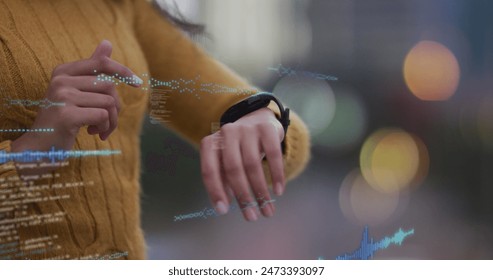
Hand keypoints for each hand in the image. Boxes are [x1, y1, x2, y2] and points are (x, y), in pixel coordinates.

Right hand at [11, 40, 140, 171]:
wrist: (40, 147)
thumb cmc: (63, 118)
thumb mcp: (76, 92)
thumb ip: (91, 70)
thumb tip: (107, 42)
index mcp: (63, 71)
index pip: (101, 63)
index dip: (123, 72)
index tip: (138, 83)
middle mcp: (61, 80)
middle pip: (108, 86)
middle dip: (115, 107)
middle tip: (108, 122)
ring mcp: (62, 97)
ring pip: (109, 102)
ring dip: (111, 121)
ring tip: (99, 130)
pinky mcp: (67, 115)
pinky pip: (102, 115)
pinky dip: (105, 127)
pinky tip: (94, 133)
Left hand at [200, 107, 284, 220]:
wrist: (257, 119)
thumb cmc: (238, 149)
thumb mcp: (225, 161)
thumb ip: (222, 181)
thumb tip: (224, 206)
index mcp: (211, 143)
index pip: (209, 170)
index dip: (215, 191)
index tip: (223, 211)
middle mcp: (227, 133)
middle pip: (233, 169)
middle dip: (243, 196)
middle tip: (252, 216)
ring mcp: (247, 128)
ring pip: (253, 164)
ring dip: (261, 191)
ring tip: (267, 210)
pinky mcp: (267, 128)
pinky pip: (273, 154)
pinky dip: (276, 175)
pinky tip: (279, 191)